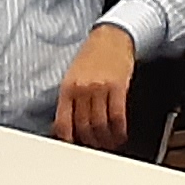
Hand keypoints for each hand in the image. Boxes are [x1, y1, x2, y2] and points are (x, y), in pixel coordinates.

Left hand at [53, 24, 138, 150]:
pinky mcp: (118, 87)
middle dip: (90, 143)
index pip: (63, 123)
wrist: (111, 37)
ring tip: (109, 143)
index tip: (75, 147)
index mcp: (67, 88)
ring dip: (105, 140)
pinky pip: (117, 116)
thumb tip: (67, 127)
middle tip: (95, 147)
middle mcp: (82, 89)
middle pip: (84, 127)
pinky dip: (119, 130)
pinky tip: (120, 134)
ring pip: (100, 125)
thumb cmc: (92, 56)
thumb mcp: (72, 76)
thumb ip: (70, 101)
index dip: (69, 140)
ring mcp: (100, 88)